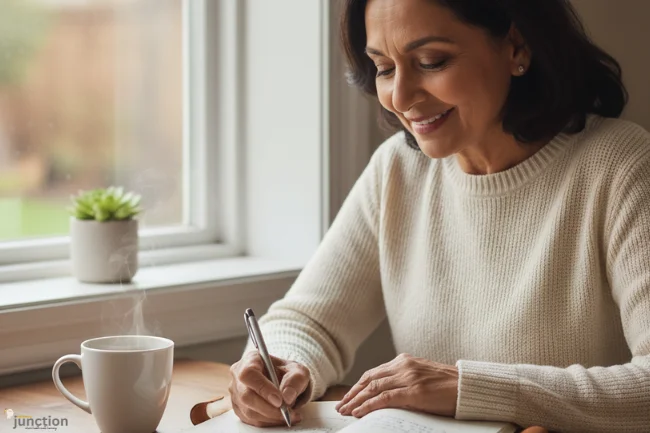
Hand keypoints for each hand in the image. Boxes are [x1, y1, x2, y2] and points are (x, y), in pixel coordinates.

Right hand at [229, 351, 311, 426]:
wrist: (284, 381)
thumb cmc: (288, 373)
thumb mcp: (298, 371)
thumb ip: (295, 380)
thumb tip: (287, 397)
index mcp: (251, 360)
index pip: (249, 373)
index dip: (262, 388)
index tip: (279, 400)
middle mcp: (238, 375)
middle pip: (246, 396)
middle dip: (269, 408)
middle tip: (287, 411)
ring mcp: (236, 393)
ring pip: (248, 411)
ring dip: (271, 417)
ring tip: (289, 415)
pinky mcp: (239, 408)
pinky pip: (250, 420)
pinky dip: (267, 422)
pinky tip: (280, 417)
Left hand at [335, 353, 457, 417]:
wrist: (468, 387)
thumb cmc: (447, 386)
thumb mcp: (421, 377)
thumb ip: (403, 380)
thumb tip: (382, 394)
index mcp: (404, 361)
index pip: (373, 372)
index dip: (358, 386)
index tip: (348, 396)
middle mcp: (404, 366)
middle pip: (369, 379)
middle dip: (353, 394)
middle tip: (341, 406)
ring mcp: (409, 378)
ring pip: (373, 388)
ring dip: (356, 400)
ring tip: (346, 411)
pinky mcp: (415, 391)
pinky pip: (385, 398)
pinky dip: (369, 405)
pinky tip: (360, 412)